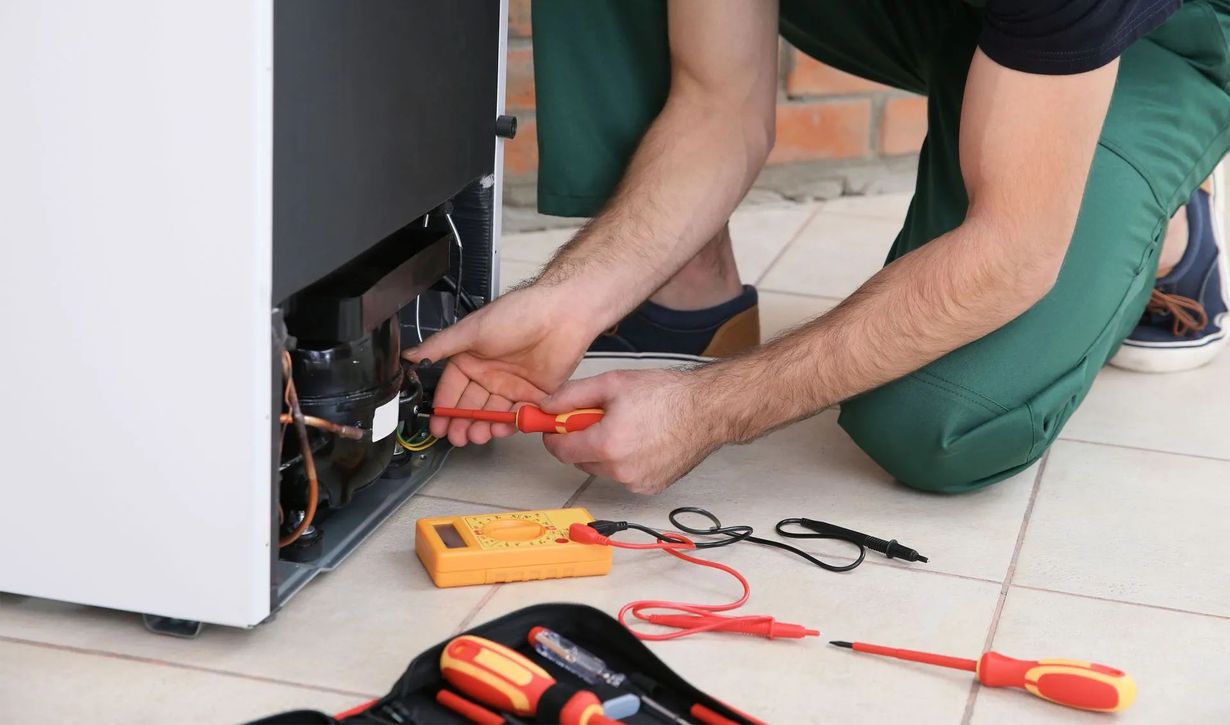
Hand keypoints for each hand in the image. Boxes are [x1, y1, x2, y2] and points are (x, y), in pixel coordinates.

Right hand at [403, 284, 595, 445]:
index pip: (451, 388)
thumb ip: (440, 347)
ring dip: (482, 426)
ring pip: (492, 413)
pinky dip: (508, 424)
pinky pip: (518, 415)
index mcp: (471, 358)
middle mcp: (490, 373)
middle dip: (461, 422)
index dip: (444, 407)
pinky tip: (499, 430)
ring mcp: (512, 385)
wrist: (561, 314)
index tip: (436, 424)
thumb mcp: (471, 330)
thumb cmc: (517, 314)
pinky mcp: (535, 394)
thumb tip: (408, 355)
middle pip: (470, 405)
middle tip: (456, 437)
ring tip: (475, 436)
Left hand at [539, 368, 724, 493]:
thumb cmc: (667, 395)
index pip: (560, 449)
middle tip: (600, 418)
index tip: (554, 425)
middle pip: (579, 460)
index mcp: (606, 444)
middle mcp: (620, 470)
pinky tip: (641, 441)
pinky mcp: (650, 487)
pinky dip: (624, 461)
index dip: (553, 434)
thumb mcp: (612, 383)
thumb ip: (572, 395)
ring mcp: (636, 482)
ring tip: (626, 427)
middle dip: (582, 440)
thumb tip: (547, 406)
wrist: (707, 410)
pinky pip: (623, 476)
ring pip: (601, 468)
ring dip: (604, 451)